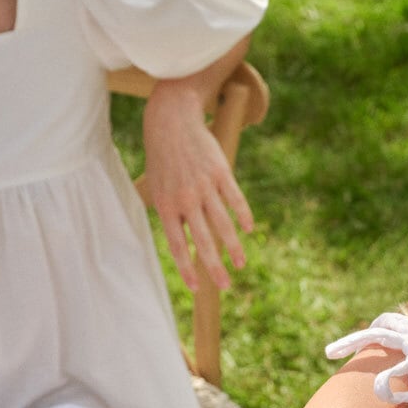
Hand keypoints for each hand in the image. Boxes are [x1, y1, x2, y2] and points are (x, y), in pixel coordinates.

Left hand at [142, 76, 253, 292]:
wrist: (172, 120)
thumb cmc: (163, 159)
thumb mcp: (158, 187)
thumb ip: (170, 215)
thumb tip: (183, 245)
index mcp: (167, 206)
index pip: (177, 245)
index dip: (187, 269)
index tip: (197, 288)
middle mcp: (186, 199)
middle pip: (202, 241)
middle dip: (214, 267)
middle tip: (225, 287)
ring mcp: (204, 186)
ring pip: (222, 223)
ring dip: (233, 247)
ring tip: (241, 264)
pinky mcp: (220, 172)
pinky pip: (235, 199)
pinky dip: (243, 216)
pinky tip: (249, 230)